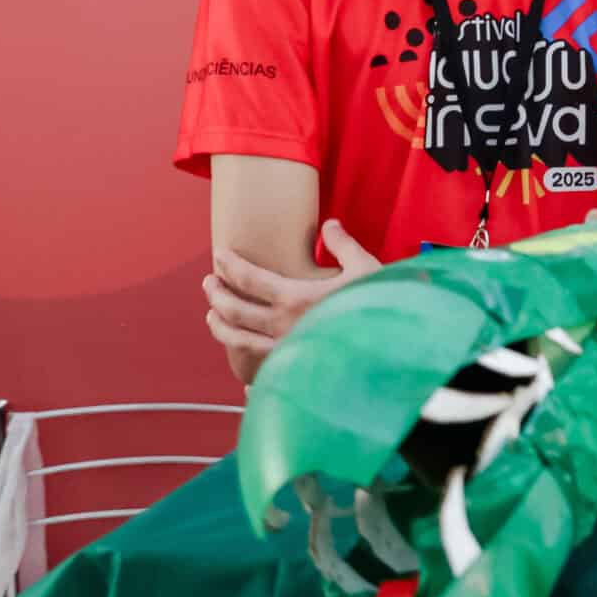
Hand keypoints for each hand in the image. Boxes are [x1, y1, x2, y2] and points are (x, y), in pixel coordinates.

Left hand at [202, 219, 380, 377]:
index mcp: (295, 297)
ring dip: (219, 327)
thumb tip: (331, 225)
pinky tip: (239, 369)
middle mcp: (282, 325)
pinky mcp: (293, 371)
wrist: (389, 350)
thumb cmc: (379, 306)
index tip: (218, 255)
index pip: (248, 278)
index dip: (229, 264)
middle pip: (234, 310)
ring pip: (237, 340)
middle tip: (208, 283)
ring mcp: (284, 350)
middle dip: (215, 294)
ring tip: (211, 317)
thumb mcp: (365, 268)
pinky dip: (244, 368)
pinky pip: (259, 369)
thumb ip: (344, 244)